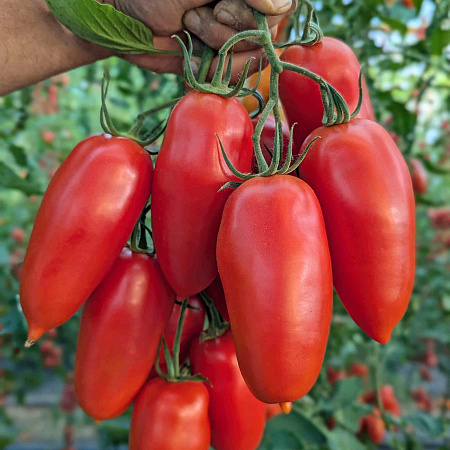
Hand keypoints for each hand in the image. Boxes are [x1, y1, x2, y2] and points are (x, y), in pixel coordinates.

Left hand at [103, 0, 295, 81]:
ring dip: (217, 50)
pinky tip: (191, 56)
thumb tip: (284, 6)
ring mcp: (232, 41)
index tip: (220, 5)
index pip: (281, 8)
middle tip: (194, 16)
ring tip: (189, 29)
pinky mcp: (219, 64)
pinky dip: (211, 71)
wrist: (124, 20)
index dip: (253, 14)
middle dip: (229, 32)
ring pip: (252, 61)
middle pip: (267, 37)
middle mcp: (245, 13)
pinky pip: (233, 79)